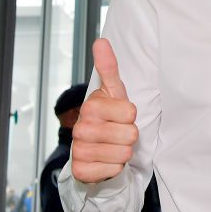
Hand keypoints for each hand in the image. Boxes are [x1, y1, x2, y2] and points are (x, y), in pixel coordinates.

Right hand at [71, 38, 139, 182]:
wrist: (92, 148)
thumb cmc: (108, 117)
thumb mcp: (113, 91)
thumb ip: (109, 67)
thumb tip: (101, 41)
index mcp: (90, 106)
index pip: (131, 113)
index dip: (130, 116)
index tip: (118, 116)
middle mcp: (81, 128)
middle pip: (130, 135)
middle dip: (128, 136)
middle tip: (116, 133)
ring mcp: (79, 150)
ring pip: (124, 154)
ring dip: (122, 152)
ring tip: (111, 146)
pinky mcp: (80, 171)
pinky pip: (114, 170)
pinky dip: (113, 167)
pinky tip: (104, 160)